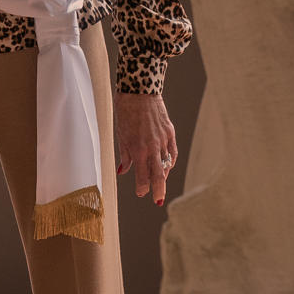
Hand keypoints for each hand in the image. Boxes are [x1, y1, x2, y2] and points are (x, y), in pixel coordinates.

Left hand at [114, 91, 177, 206]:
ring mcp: (163, 140)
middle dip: (158, 190)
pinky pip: (172, 153)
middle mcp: (153, 147)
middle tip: (158, 201)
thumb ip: (125, 155)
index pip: (143, 176)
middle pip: (158, 175)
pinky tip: (167, 167)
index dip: (142, 188)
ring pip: (166, 165)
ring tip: (159, 184)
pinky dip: (170, 162)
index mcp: (138, 149)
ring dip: (163, 176)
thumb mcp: (121, 134)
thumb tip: (123, 171)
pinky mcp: (170, 132)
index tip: (140, 193)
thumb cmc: (126, 112)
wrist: (139, 92)